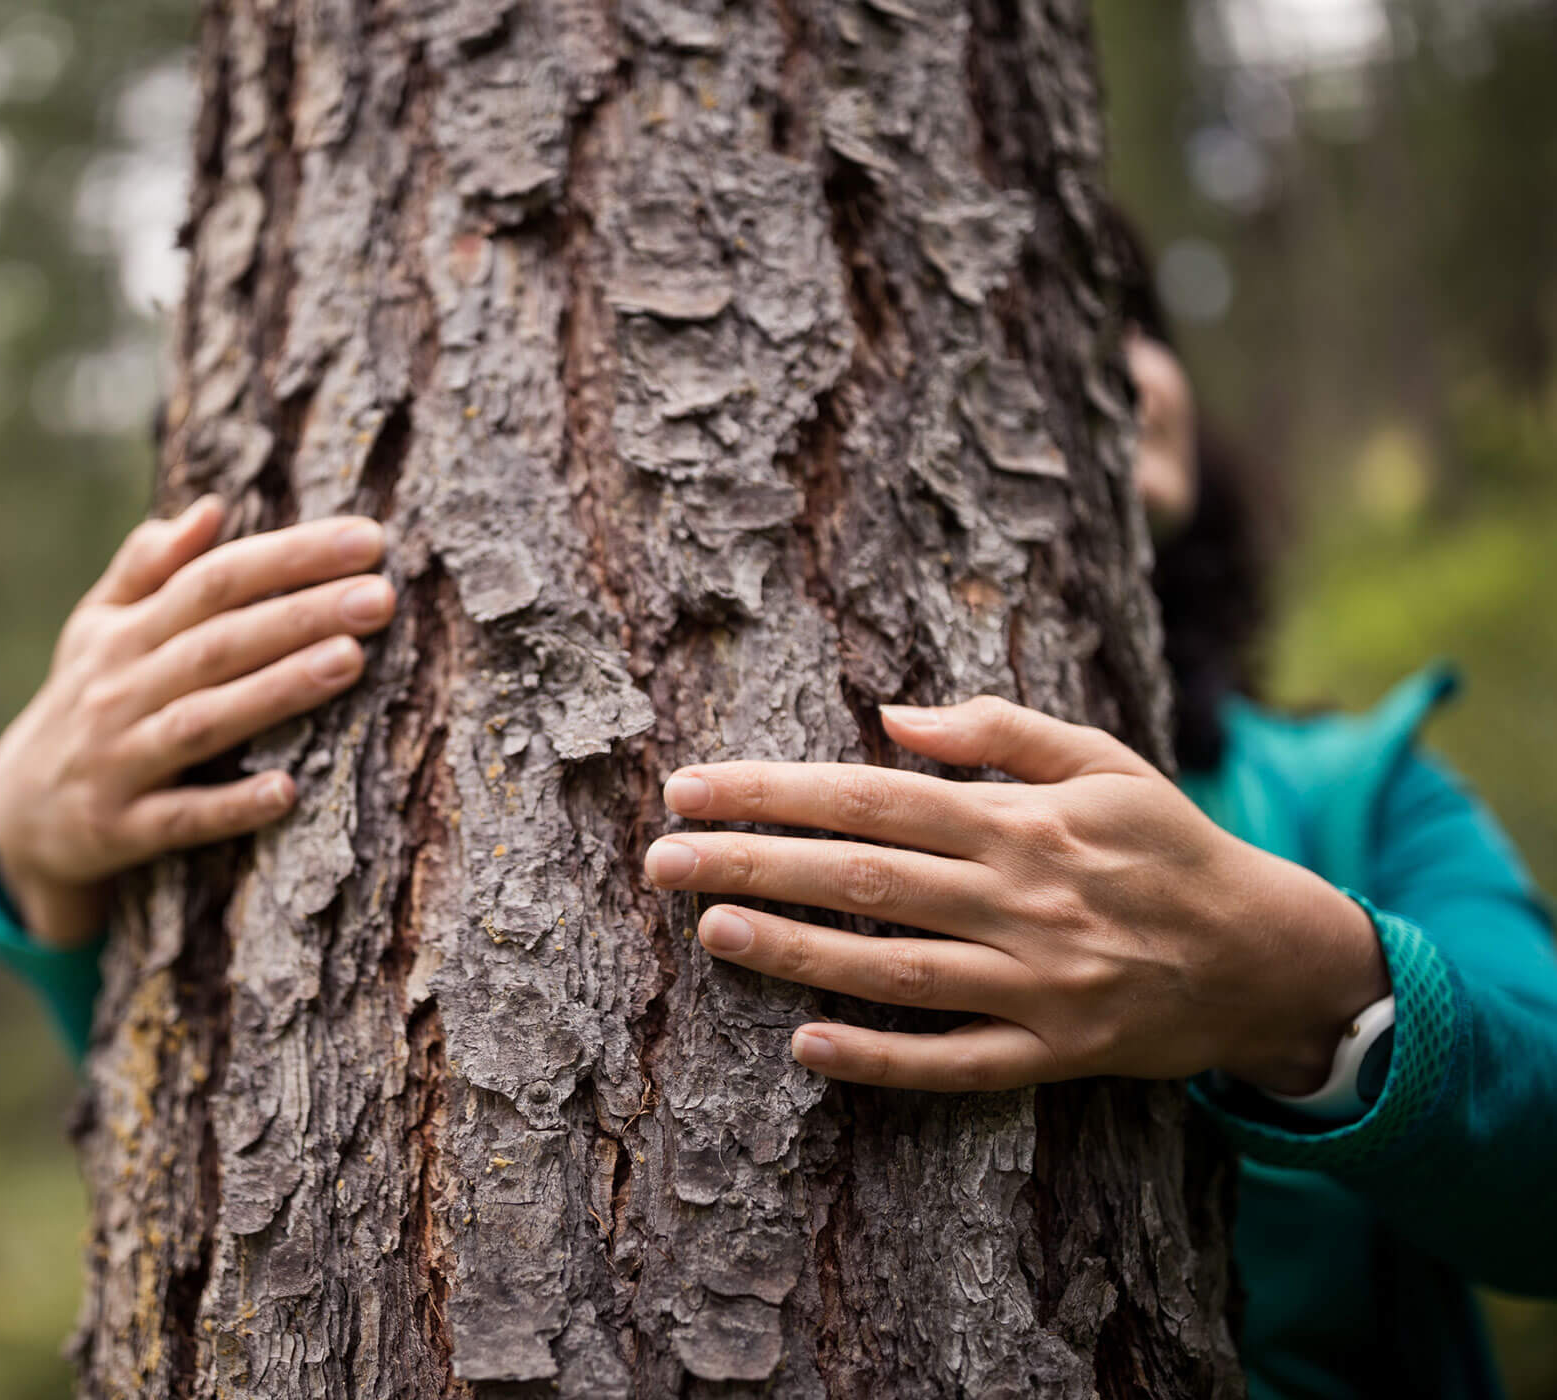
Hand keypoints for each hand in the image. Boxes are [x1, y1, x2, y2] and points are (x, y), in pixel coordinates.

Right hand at [0, 497, 395, 946]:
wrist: (18, 812)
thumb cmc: (84, 701)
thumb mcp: (97, 628)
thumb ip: (148, 567)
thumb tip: (212, 508)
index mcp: (123, 634)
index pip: (214, 580)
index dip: (289, 556)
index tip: (368, 540)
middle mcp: (120, 689)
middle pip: (218, 643)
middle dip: (300, 615)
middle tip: (379, 597)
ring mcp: (119, 761)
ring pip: (203, 721)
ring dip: (276, 691)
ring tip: (350, 661)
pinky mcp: (121, 829)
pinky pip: (182, 817)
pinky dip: (231, 804)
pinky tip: (288, 792)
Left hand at [643, 696, 1388, 1095]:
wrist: (1267, 955)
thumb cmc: (1167, 842)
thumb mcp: (1101, 759)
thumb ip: (997, 730)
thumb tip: (888, 715)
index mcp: (1020, 820)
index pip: (869, 797)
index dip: (772, 790)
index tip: (689, 786)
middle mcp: (1021, 900)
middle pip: (864, 878)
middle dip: (755, 863)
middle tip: (660, 859)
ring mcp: (1036, 985)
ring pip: (895, 969)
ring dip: (797, 953)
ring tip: (709, 930)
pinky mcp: (1053, 1055)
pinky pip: (956, 1064)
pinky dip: (882, 1060)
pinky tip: (806, 1048)